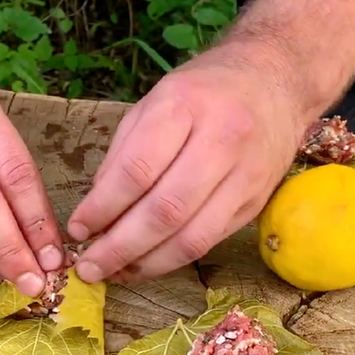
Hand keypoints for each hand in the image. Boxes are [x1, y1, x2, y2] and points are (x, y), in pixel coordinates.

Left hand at [67, 39, 313, 283]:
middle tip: (89, 267)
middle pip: (164, 211)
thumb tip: (96, 211)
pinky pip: (209, 241)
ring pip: (191, 237)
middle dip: (120, 247)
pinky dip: (172, 259)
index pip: (136, 170)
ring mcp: (245, 175)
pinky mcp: (255, 202)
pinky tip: (145, 264)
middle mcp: (221, 140)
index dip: (102, 207)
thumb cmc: (205, 91)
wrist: (277, 80)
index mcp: (185, 106)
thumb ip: (124, 154)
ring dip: (146, 264)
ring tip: (114, 274)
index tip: (77, 229)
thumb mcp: (155, 103)